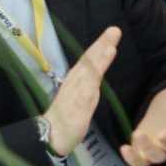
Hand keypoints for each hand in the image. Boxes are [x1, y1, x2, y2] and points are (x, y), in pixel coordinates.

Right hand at [40, 27, 121, 158]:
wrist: (50, 135)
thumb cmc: (67, 115)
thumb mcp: (81, 94)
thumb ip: (88, 81)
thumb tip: (96, 68)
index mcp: (77, 79)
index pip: (89, 59)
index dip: (100, 45)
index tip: (112, 32)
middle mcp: (75, 82)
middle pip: (89, 61)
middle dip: (101, 45)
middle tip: (114, 30)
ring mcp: (75, 93)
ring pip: (88, 74)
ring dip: (98, 60)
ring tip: (110, 46)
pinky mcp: (76, 106)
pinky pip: (84, 94)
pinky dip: (90, 84)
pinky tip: (96, 78)